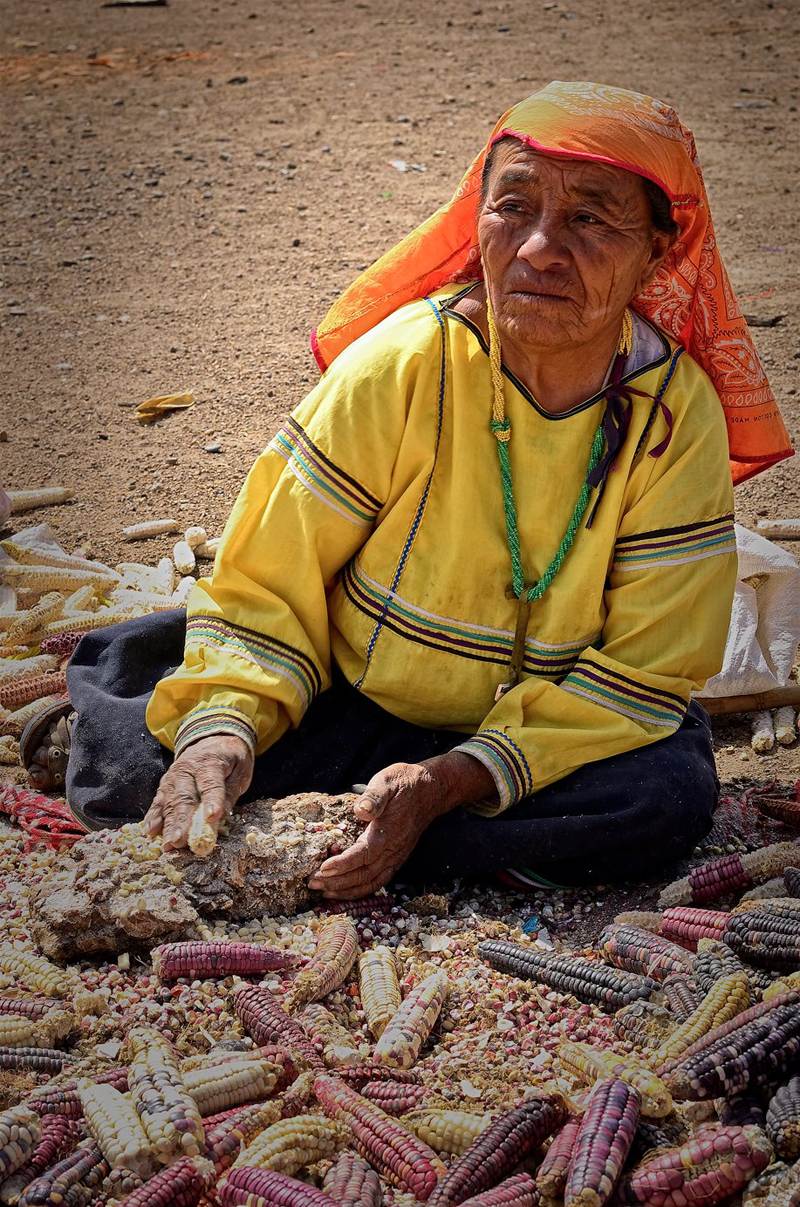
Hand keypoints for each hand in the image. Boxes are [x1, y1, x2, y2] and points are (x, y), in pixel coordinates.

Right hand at [144, 734, 253, 851]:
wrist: (212, 738)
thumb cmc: (229, 758)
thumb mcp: (240, 770)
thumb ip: (230, 793)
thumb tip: (220, 817)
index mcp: (210, 762)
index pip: (211, 784)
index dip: (212, 802)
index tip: (212, 818)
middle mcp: (187, 769)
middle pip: (185, 797)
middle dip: (182, 821)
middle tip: (181, 841)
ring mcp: (173, 777)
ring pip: (170, 803)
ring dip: (168, 825)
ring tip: (168, 845)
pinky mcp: (165, 785)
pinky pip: (158, 802)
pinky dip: (154, 817)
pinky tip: (151, 832)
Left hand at [308, 753, 495, 898]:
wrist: (430, 790)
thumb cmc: (403, 783)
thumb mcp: (387, 780)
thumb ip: (374, 796)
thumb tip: (360, 810)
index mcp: (388, 831)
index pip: (363, 854)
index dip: (342, 864)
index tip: (322, 869)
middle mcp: (393, 849)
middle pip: (364, 874)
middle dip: (337, 882)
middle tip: (312, 883)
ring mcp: (396, 857)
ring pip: (371, 883)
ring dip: (347, 891)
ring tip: (324, 892)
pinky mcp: (396, 859)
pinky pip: (378, 881)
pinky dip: (360, 890)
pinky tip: (344, 891)